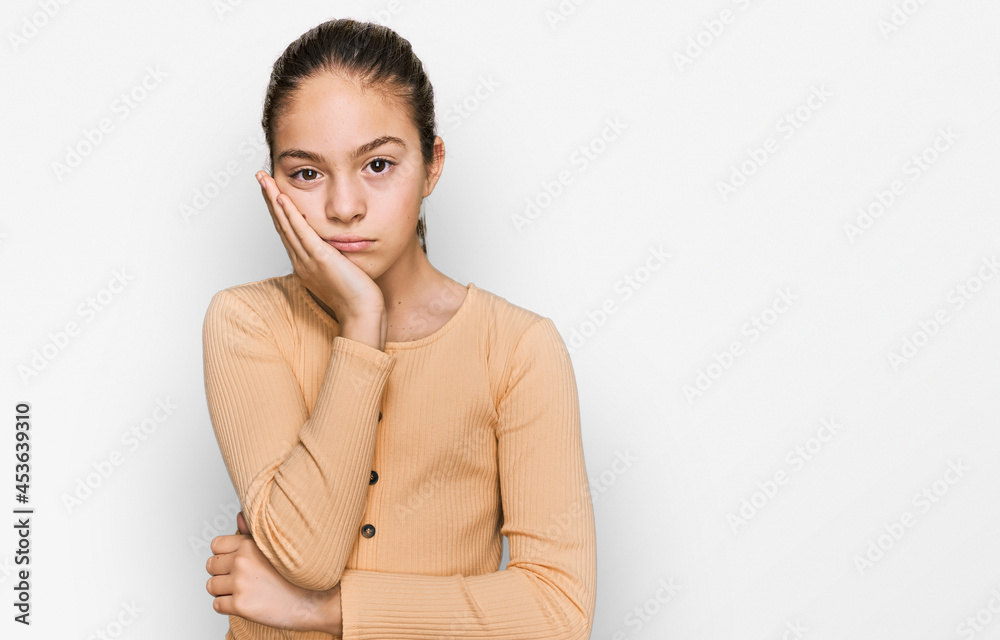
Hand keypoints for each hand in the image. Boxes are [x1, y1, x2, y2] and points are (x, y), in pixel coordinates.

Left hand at [206, 517, 342, 633]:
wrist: (313, 601)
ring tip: (244, 590)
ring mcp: (240, 584)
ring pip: (212, 586)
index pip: (216, 545)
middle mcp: (242, 562)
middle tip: (239, 577)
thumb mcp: (276, 547)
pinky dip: (228, 606)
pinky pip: (218, 605)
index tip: (234, 560)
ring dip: (223, 590)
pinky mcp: (240, 605)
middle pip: (211, 565)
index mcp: (249, 544)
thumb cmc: (297, 575)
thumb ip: (251, 532)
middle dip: (221, 572)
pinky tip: (246, 601)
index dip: (224, 554)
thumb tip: (239, 516)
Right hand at [256, 170, 384, 325]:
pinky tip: (281, 198)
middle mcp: (301, 261)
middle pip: (281, 223)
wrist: (362, 313)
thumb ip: (334, 259)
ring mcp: (308, 259)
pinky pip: (301, 231)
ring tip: (264, 179)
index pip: (288, 230)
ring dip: (273, 199)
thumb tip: (336, 250)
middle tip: (261, 177)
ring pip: (285, 224)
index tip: (273, 191)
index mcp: (305, 264)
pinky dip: (290, 214)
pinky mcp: (319, 258)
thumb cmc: (356, 298)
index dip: (278, 209)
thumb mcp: (341, 273)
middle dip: (270, 198)